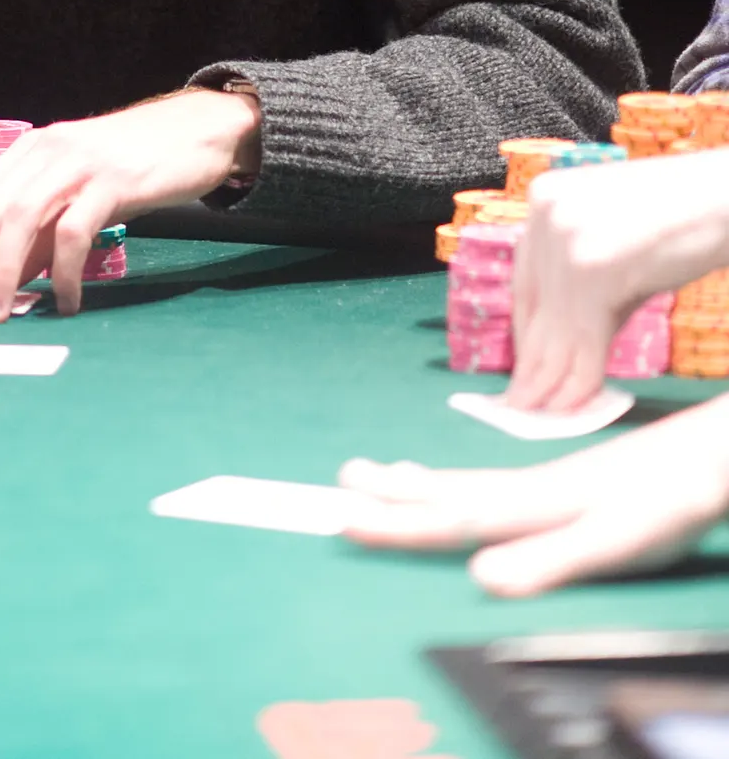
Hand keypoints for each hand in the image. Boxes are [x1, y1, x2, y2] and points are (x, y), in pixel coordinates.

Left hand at [0, 89, 257, 322]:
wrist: (198, 130)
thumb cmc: (133, 166)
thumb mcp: (77, 192)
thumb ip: (41, 231)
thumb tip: (5, 281)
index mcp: (30, 149)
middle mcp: (46, 150)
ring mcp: (79, 162)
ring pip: (22, 219)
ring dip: (4, 273)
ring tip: (0, 315)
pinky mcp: (115, 180)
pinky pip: (75, 230)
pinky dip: (63, 270)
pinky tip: (66, 301)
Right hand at [339, 393, 728, 594]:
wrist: (705, 456)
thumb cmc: (665, 503)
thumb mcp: (612, 543)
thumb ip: (548, 559)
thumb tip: (480, 577)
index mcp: (533, 505)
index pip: (452, 517)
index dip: (399, 523)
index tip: (346, 518)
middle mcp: (530, 488)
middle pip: (449, 492)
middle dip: (394, 493)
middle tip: (341, 481)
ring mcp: (547, 482)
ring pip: (468, 483)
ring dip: (420, 483)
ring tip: (380, 473)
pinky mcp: (566, 484)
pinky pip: (492, 483)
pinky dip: (458, 483)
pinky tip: (464, 486)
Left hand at [509, 149, 728, 411]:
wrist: (727, 199)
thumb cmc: (685, 222)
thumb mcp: (618, 246)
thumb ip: (586, 285)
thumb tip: (566, 349)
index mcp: (543, 196)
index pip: (525, 282)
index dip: (525, 336)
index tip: (524, 374)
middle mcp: (546, 213)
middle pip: (533, 307)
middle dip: (534, 364)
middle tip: (527, 407)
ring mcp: (567, 238)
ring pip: (555, 329)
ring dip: (552, 383)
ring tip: (546, 417)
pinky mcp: (594, 268)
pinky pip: (583, 339)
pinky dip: (581, 379)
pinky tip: (579, 405)